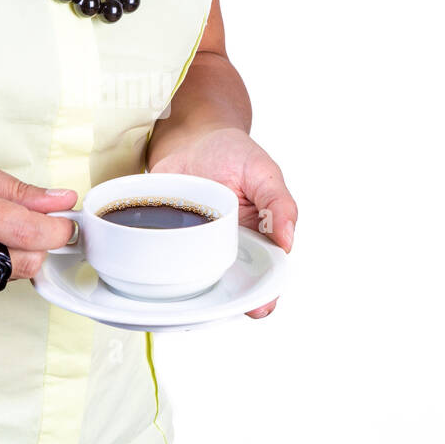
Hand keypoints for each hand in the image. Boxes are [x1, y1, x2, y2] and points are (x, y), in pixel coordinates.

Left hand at [149, 126, 296, 317]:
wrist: (192, 137)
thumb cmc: (233, 154)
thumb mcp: (263, 172)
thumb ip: (278, 203)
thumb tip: (288, 240)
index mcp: (258, 238)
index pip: (267, 275)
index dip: (265, 295)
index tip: (260, 306)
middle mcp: (227, 248)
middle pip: (231, 286)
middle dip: (227, 301)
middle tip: (222, 305)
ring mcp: (195, 246)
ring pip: (196, 280)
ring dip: (192, 290)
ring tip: (190, 297)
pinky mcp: (168, 237)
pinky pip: (162, 259)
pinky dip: (159, 266)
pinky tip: (156, 273)